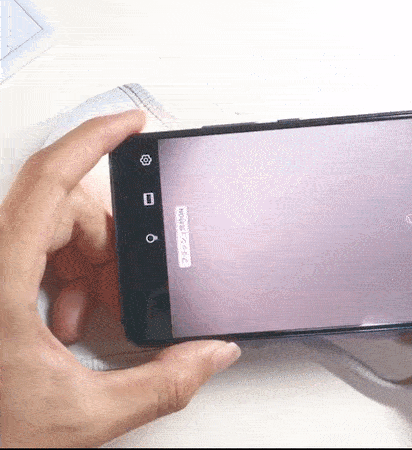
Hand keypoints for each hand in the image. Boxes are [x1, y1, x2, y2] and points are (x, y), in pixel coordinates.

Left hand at [0, 110, 240, 446]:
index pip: (49, 179)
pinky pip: (37, 246)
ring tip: (91, 312)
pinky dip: (68, 271)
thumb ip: (160, 385)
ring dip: (89, 260)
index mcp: (1, 279)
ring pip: (52, 224)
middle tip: (124, 285)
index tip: (132, 124)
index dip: (94, 139)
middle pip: (62, 204)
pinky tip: (70, 315)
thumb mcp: (83, 415)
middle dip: (109, 237)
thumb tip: (211, 354)